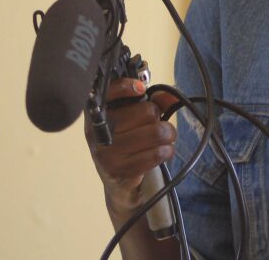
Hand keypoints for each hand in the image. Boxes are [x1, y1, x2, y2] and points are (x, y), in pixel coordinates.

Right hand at [84, 77, 178, 214]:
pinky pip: (157, 153)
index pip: (108, 92)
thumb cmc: (128, 142)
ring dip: (168, 136)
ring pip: (157, 132)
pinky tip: (161, 153)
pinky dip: (167, 151)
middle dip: (160, 118)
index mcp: (97, 113)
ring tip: (162, 140)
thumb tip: (172, 98)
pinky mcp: (118, 170)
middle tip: (155, 127)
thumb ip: (154, 102)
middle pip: (148, 112)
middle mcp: (96, 131)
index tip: (141, 89)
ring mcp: (105, 152)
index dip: (125, 87)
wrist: (118, 182)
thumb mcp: (136, 118)